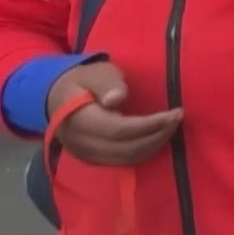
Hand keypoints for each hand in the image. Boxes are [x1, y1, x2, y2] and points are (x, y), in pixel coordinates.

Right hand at [46, 62, 181, 165]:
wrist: (55, 98)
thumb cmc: (81, 82)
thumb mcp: (95, 73)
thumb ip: (107, 83)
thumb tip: (116, 100)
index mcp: (80, 120)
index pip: (119, 129)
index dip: (150, 125)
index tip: (175, 113)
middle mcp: (82, 143)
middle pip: (126, 148)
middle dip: (157, 135)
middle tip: (178, 118)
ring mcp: (86, 155)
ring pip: (127, 158)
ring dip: (154, 145)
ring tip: (172, 127)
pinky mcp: (92, 160)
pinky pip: (122, 161)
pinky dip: (143, 152)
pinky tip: (158, 138)